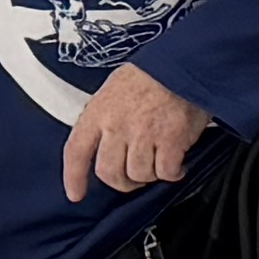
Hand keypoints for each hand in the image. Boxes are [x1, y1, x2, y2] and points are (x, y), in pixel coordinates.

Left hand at [58, 62, 215, 203]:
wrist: (184, 64)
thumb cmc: (152, 76)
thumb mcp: (114, 91)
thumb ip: (106, 119)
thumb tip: (106, 145)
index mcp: (98, 112)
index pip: (76, 152)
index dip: (74, 177)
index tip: (76, 194)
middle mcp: (117, 125)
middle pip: (109, 173)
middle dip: (122, 182)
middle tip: (134, 178)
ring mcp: (144, 134)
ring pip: (139, 175)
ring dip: (151, 175)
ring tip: (160, 162)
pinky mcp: (171, 140)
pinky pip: (166, 172)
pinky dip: (173, 172)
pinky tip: (178, 164)